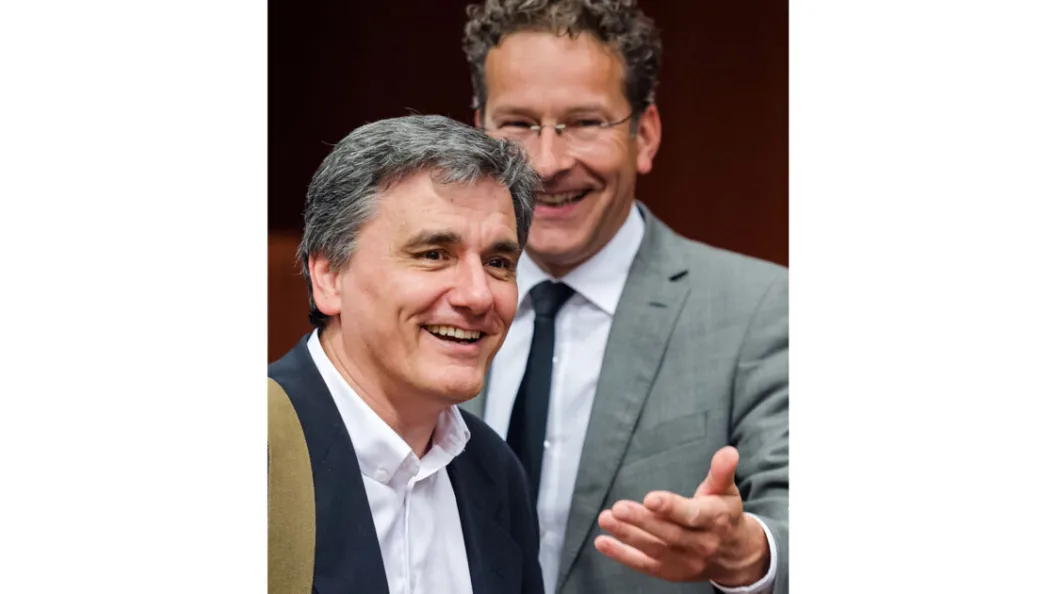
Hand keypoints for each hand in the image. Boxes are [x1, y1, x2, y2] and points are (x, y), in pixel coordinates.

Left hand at [594, 446, 769, 585]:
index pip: (692, 515)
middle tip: (618, 508)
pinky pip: (644, 565)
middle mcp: (701, 543)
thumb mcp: (726, 491)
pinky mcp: (670, 571)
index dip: (671, 508)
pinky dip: (622, 555)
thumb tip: (728, 451)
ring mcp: (685, 561)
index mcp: (715, 520)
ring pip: (654, 548)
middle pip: (668, 533)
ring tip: (605, 518)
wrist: (735, 556)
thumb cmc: (724, 514)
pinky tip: (602, 542)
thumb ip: (722, 471)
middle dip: (641, 521)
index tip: (650, 498)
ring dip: (627, 535)